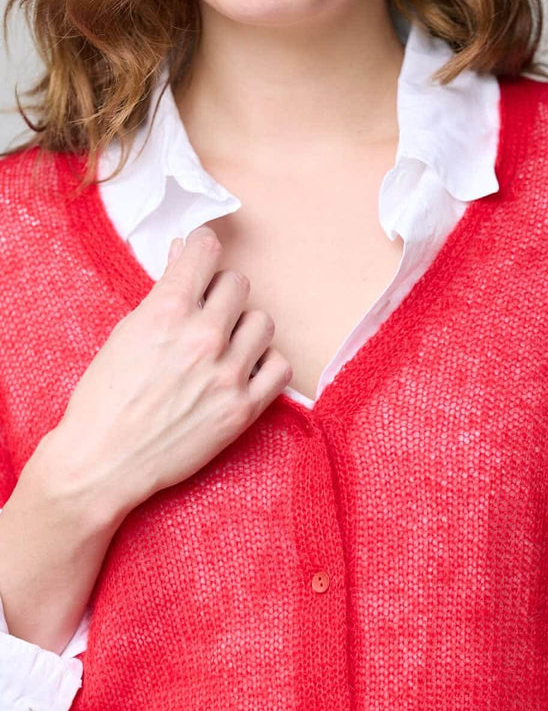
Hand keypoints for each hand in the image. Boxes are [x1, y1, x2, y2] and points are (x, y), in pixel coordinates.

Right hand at [47, 224, 291, 519]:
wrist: (104, 461)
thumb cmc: (105, 399)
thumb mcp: (126, 333)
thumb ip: (162, 294)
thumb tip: (184, 254)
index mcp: (168, 310)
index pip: (206, 250)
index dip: (202, 250)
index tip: (200, 260)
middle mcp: (203, 337)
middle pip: (238, 284)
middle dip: (221, 293)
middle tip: (206, 313)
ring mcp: (228, 374)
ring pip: (263, 322)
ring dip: (245, 329)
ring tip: (225, 346)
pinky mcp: (243, 409)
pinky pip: (280, 368)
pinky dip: (266, 365)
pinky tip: (245, 372)